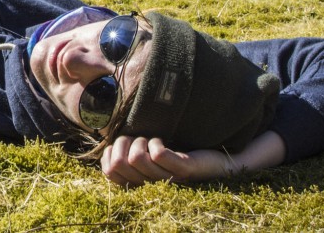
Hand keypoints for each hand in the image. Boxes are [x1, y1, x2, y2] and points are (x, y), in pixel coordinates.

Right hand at [100, 135, 234, 186]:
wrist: (215, 160)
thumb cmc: (178, 155)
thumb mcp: (150, 155)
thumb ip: (129, 154)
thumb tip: (108, 146)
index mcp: (139, 183)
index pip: (109, 172)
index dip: (109, 153)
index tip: (122, 144)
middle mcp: (150, 185)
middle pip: (118, 163)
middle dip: (123, 143)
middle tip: (137, 138)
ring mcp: (166, 178)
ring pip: (136, 157)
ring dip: (140, 141)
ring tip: (150, 139)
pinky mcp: (183, 170)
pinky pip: (158, 154)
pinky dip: (156, 142)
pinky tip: (161, 141)